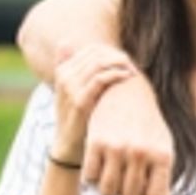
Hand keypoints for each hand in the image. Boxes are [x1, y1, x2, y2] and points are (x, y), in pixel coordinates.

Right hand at [51, 43, 136, 164]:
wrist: (70, 146)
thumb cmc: (79, 119)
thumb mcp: (77, 93)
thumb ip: (81, 72)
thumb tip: (78, 48)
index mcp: (63, 70)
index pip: (91, 49)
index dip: (111, 52)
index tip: (127, 61)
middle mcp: (64, 75)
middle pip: (96, 54)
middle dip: (117, 57)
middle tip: (133, 65)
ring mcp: (69, 87)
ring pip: (98, 63)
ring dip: (119, 64)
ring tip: (132, 71)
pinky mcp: (78, 101)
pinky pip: (99, 79)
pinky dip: (116, 75)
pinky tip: (127, 78)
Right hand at [82, 67, 177, 194]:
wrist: (127, 92)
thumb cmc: (148, 127)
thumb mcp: (162, 151)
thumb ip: (164, 184)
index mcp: (162, 156)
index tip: (142, 190)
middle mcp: (140, 152)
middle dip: (126, 194)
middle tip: (125, 181)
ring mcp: (116, 147)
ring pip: (107, 192)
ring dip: (108, 190)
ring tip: (112, 177)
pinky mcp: (95, 142)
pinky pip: (90, 178)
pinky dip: (92, 179)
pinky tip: (99, 168)